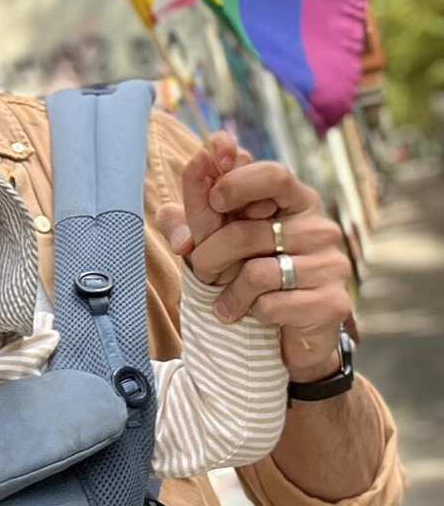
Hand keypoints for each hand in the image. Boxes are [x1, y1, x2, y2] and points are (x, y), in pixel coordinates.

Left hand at [157, 133, 352, 380]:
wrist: (285, 332)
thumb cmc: (247, 270)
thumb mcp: (214, 238)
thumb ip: (190, 220)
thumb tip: (173, 224)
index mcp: (295, 200)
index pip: (273, 174)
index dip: (238, 181)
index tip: (214, 199)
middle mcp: (319, 227)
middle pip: (248, 231)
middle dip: (209, 254)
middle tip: (201, 271)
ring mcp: (332, 264)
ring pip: (256, 273)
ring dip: (228, 290)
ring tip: (223, 302)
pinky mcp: (332, 302)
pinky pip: (272, 303)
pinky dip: (251, 311)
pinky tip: (253, 315)